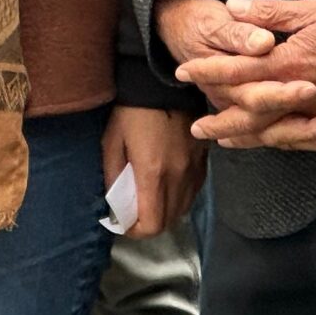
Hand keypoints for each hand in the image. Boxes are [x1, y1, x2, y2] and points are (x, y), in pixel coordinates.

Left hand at [102, 105, 205, 238]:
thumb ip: (112, 175)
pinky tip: (166, 186)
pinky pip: (193, 191)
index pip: (152, 224)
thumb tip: (114, 203)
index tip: (124, 223)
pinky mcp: (203, 159)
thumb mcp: (112, 141)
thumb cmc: (131, 111)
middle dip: (149, 224)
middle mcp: (178, 176)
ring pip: (183, 208)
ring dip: (165, 212)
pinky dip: (179, 197)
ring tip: (149, 200)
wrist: (162, 82)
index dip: (136, 231)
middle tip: (134, 213)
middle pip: (169, 221)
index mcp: (153, 173)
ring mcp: (194, 168)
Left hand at [179, 0, 315, 150]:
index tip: (183, 73)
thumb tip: (232, 8)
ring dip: (249, 138)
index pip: (239, 70)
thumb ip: (268, 13)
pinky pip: (304, 136)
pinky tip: (272, 142)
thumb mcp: (310, 9)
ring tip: (226, 142)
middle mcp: (301, 92)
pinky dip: (283, 141)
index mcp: (289, 62)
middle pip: (252, 113)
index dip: (209, 71)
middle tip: (197, 128)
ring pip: (277, 131)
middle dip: (222, 121)